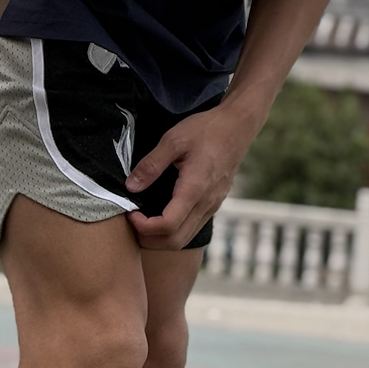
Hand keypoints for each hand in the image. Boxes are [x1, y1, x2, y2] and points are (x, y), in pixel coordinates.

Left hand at [125, 105, 258, 249]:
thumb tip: (131, 187)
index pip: (168, 225)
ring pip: (185, 238)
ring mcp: (212, 206)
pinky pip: (193, 228)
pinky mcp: (214, 203)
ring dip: (161, 239)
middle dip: (150, 240)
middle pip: (176, 241)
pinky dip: (174, 232)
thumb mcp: (173, 140)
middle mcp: (206, 203)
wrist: (237, 126)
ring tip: (143, 223)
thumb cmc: (206, 130)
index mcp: (194, 189)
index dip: (144, 227)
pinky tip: (161, 216)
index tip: (130, 214)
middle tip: (132, 225)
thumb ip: (151, 164)